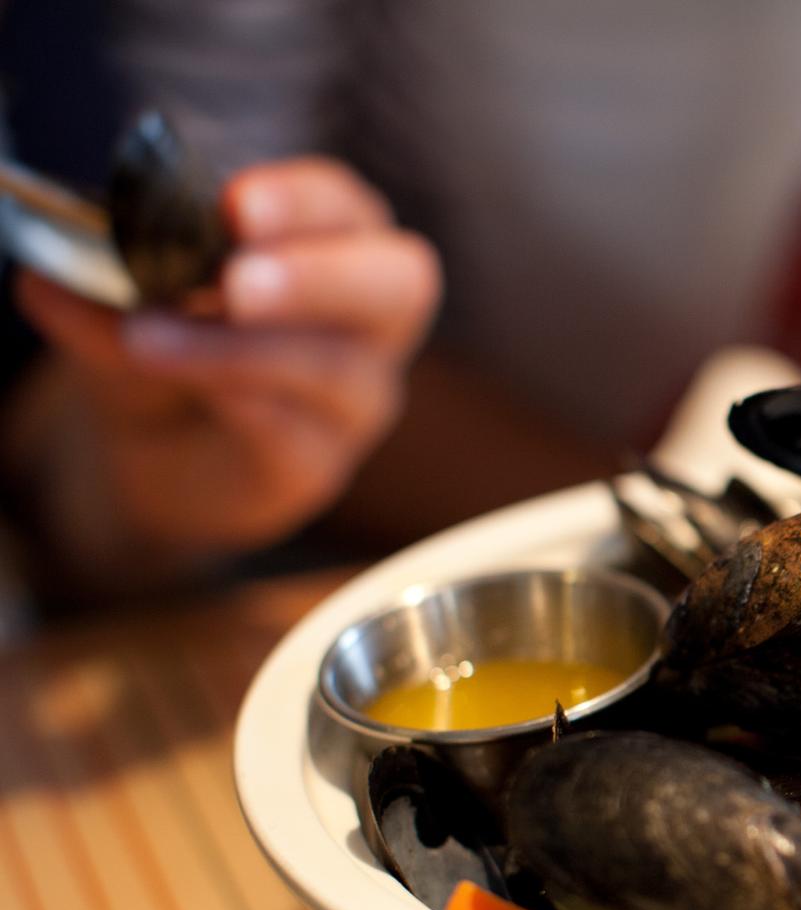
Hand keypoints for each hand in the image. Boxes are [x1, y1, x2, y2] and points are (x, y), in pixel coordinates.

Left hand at [9, 156, 440, 576]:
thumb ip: (98, 284)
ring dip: (240, 350)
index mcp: (335, 244)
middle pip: (400, 284)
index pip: (344, 207)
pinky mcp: (319, 464)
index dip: (301, 203)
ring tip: (150, 338)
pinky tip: (181, 382)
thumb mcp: (122, 297)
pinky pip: (294, 432)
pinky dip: (233, 400)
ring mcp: (355, 396)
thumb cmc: (168, 344)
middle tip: (240, 281)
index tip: (235, 204)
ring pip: (335, 368)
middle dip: (321, 276)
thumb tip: (49, 274)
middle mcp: (369, 317)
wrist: (157, 450)